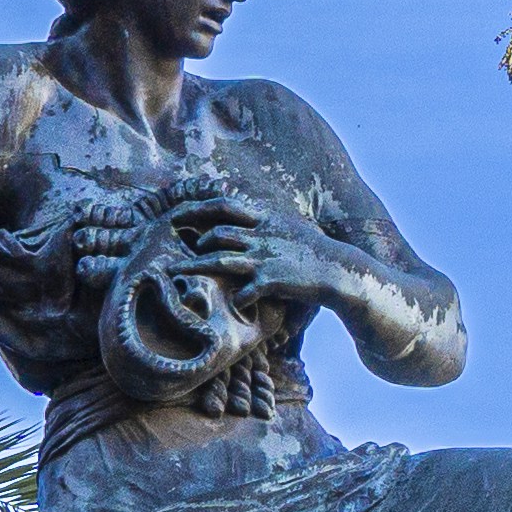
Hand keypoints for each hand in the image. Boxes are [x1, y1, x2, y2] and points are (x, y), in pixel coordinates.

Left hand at [189, 198, 355, 317]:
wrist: (338, 268)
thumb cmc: (313, 249)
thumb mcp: (288, 227)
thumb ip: (264, 225)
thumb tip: (245, 221)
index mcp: (265, 219)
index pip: (225, 206)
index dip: (197, 208)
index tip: (176, 212)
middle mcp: (261, 236)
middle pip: (217, 234)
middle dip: (192, 240)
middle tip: (172, 246)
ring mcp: (264, 258)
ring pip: (220, 260)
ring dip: (195, 265)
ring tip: (176, 270)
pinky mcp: (271, 281)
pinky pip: (243, 292)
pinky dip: (234, 299)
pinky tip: (230, 305)